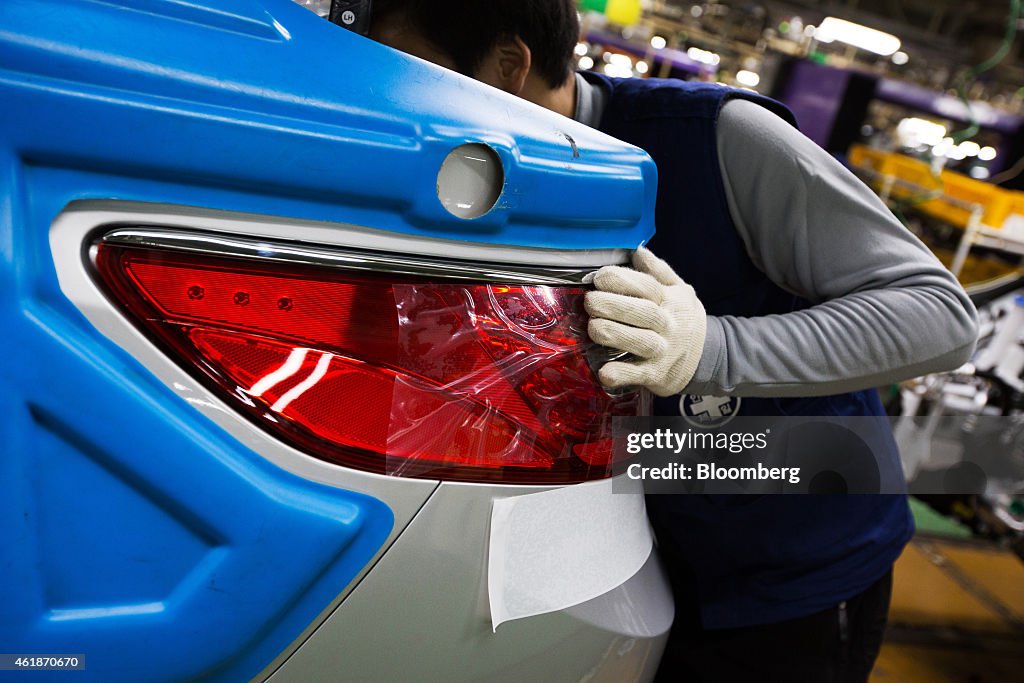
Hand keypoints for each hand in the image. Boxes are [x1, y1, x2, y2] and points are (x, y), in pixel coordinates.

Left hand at [584, 247, 706, 396]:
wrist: (708, 356)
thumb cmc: (683, 318)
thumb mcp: (679, 291)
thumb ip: (658, 271)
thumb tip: (638, 250)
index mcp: (670, 300)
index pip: (647, 287)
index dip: (622, 280)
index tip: (599, 277)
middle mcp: (668, 325)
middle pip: (642, 312)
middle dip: (612, 305)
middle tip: (590, 301)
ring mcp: (662, 351)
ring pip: (640, 342)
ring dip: (614, 333)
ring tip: (593, 327)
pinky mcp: (656, 375)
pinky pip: (638, 375)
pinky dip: (621, 374)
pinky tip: (604, 371)